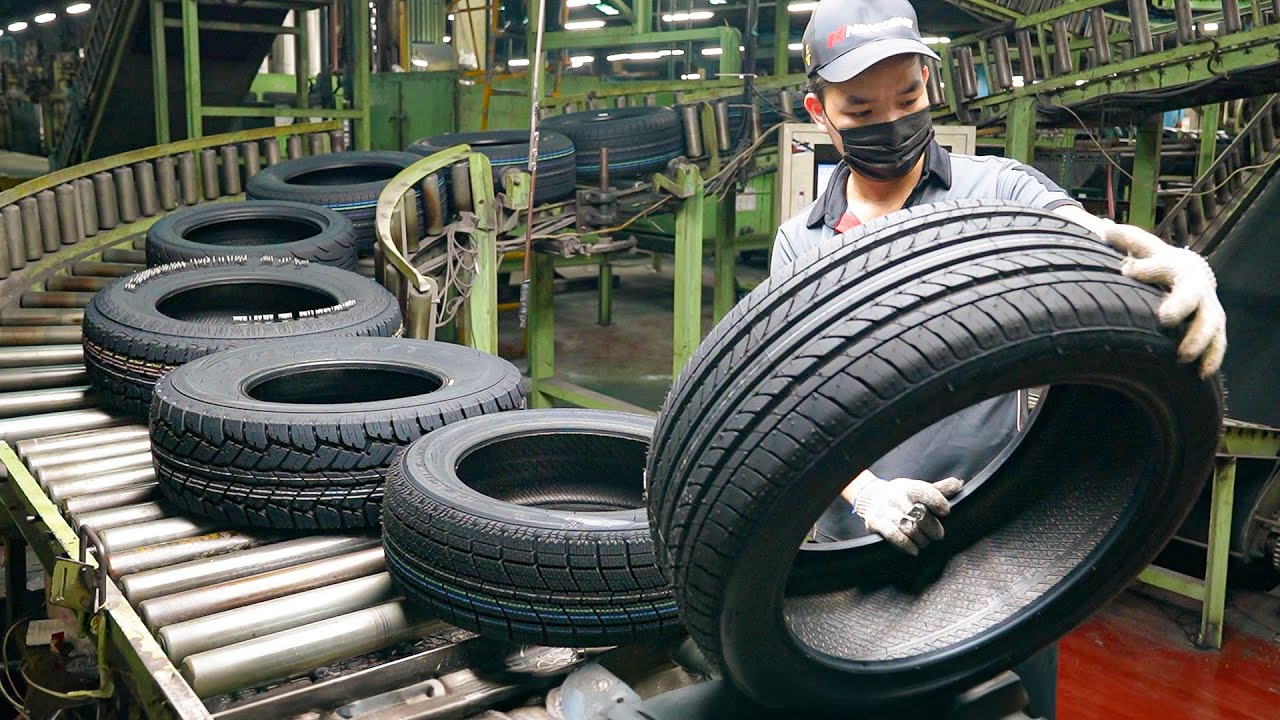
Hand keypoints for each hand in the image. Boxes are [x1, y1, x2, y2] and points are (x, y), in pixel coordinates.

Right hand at [846, 474, 964, 554]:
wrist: (871, 499)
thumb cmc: (902, 496)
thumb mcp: (918, 490)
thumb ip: (939, 489)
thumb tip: (958, 484)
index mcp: (909, 487)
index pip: (925, 491)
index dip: (937, 501)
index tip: (945, 512)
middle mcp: (896, 497)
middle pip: (920, 514)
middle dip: (932, 528)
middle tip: (938, 535)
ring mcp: (885, 510)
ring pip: (909, 527)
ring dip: (921, 539)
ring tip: (925, 542)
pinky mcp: (876, 523)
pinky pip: (894, 536)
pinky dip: (906, 545)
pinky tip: (914, 550)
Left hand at [1056, 208, 1225, 377]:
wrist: (1188, 272)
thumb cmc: (1155, 261)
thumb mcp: (1140, 247)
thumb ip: (1123, 240)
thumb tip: (1103, 227)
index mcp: (1174, 265)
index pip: (1161, 264)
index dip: (1146, 268)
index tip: (1128, 270)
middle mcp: (1196, 286)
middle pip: (1192, 296)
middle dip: (1180, 306)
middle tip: (1164, 319)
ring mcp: (1208, 308)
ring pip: (1210, 325)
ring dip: (1198, 341)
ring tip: (1181, 357)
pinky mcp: (1214, 329)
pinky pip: (1218, 345)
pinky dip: (1211, 358)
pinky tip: (1200, 374)